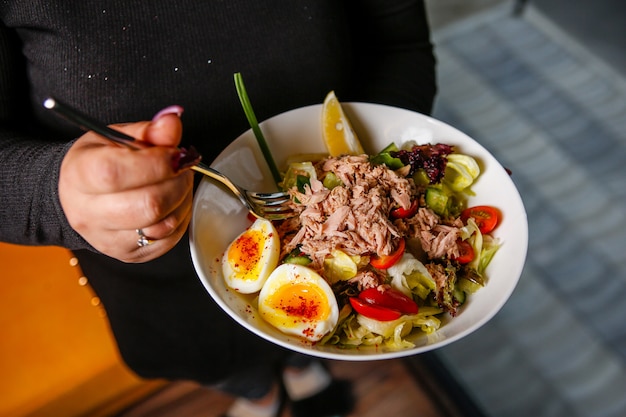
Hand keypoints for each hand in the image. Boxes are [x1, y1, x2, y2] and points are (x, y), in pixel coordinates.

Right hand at [59, 106, 195, 262]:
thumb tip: (172, 122)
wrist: (78, 197)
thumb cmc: (98, 163)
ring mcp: (109, 240)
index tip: (174, 153)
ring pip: (163, 224)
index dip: (157, 162)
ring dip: (182, 199)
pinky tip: (172, 203)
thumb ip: (148, 130)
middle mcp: (89, 213)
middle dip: (177, 182)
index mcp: (80, 175)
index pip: (118, 173)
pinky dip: (180, 218)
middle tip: (181, 167)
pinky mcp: (130, 255)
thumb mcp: (116, 137)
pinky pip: (169, 239)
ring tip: (176, 183)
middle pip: (148, 204)